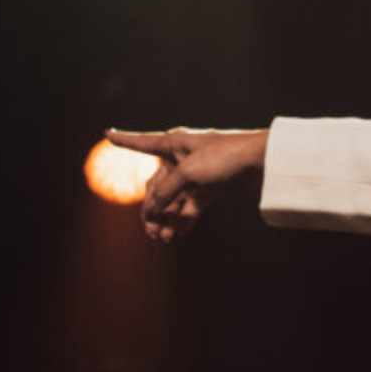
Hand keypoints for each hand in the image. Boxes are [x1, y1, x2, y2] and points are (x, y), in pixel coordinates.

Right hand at [104, 128, 268, 243]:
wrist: (263, 164)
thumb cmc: (225, 158)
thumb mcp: (189, 174)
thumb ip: (166, 192)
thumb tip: (151, 210)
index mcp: (172, 143)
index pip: (141, 142)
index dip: (123, 140)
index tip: (107, 133)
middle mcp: (181, 158)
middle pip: (156, 185)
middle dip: (151, 209)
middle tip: (151, 232)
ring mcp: (196, 174)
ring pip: (173, 199)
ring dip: (166, 218)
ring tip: (163, 238)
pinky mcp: (211, 188)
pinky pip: (190, 205)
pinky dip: (184, 218)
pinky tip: (179, 233)